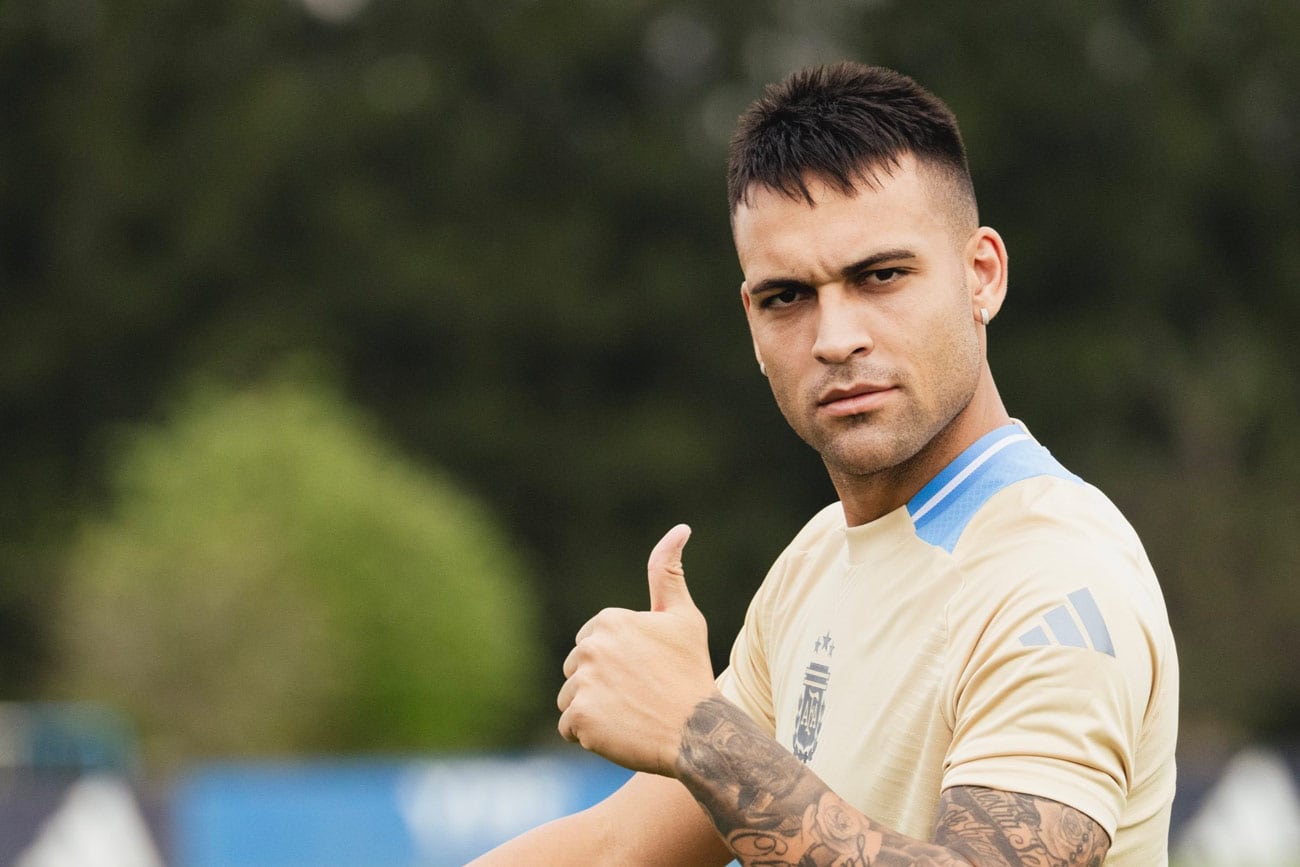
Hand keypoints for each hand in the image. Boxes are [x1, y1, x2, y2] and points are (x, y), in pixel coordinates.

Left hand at [557, 524, 719, 776]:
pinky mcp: (580, 717)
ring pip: (570, 699)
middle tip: (638, 696)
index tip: (644, 673)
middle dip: (599, 685)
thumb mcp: (684, 617)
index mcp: (610, 620)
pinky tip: (619, 733)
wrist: (698, 731)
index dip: (617, 662)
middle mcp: (591, 647)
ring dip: (593, 711)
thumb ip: (668, 573)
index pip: (591, 644)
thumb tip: (679, 528)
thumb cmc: (691, 673)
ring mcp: (583, 683)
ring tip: (629, 715)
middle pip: (576, 670)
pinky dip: (589, 736)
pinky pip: (569, 728)